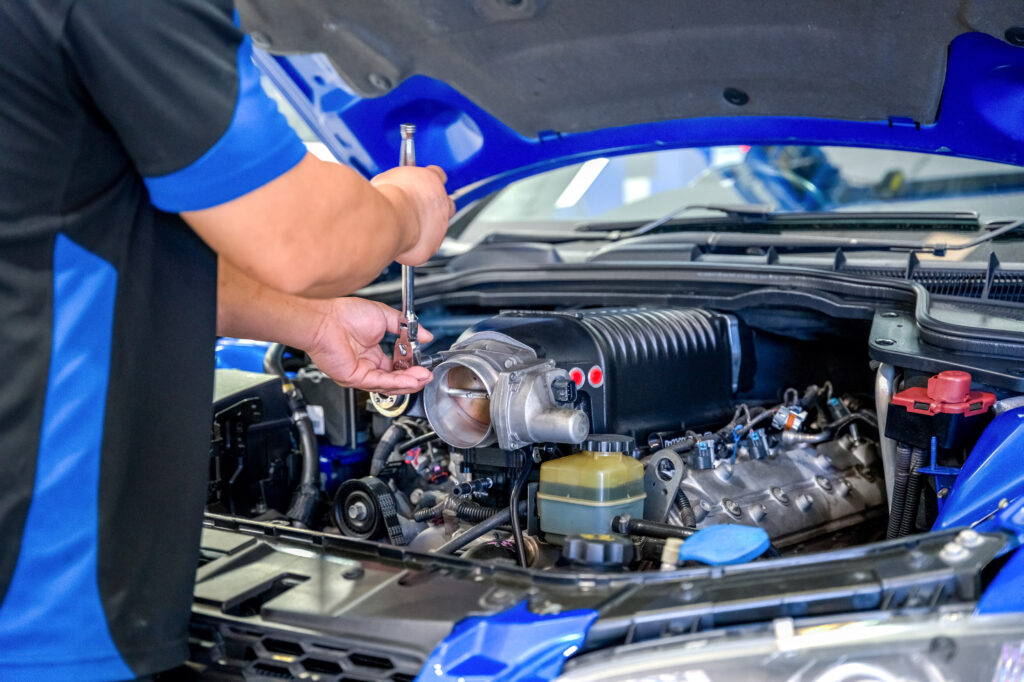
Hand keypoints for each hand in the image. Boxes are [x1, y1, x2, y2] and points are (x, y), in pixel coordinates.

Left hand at [306, 297, 434, 393]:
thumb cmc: (343, 314)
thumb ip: (405, 326)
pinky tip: (411, 379)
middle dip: (413, 378)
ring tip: (423, 377)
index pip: (396, 366)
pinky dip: (398, 382)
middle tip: (427, 374)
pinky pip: (380, 383)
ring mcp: (361, 372)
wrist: (325, 318)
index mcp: (371, 352)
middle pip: (394, 379)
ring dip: (409, 382)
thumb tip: (425, 335)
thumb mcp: (383, 315)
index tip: (422, 362)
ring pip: (389, 384)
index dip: (410, 366)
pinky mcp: (356, 377)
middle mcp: (366, 364)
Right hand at [371, 165, 454, 265]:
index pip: (438, 175)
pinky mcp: (432, 245)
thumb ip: (397, 184)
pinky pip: (426, 247)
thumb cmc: (386, 198)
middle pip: (446, 203)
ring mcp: (440, 226)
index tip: (420, 185)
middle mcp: (441, 202)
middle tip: (417, 210)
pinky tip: (402, 242)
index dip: (429, 182)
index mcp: (431, 179)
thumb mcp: (388, 180)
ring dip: (424, 229)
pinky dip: (416, 246)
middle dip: (434, 207)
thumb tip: (390, 187)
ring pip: (438, 228)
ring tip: (404, 229)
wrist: (386, 220)